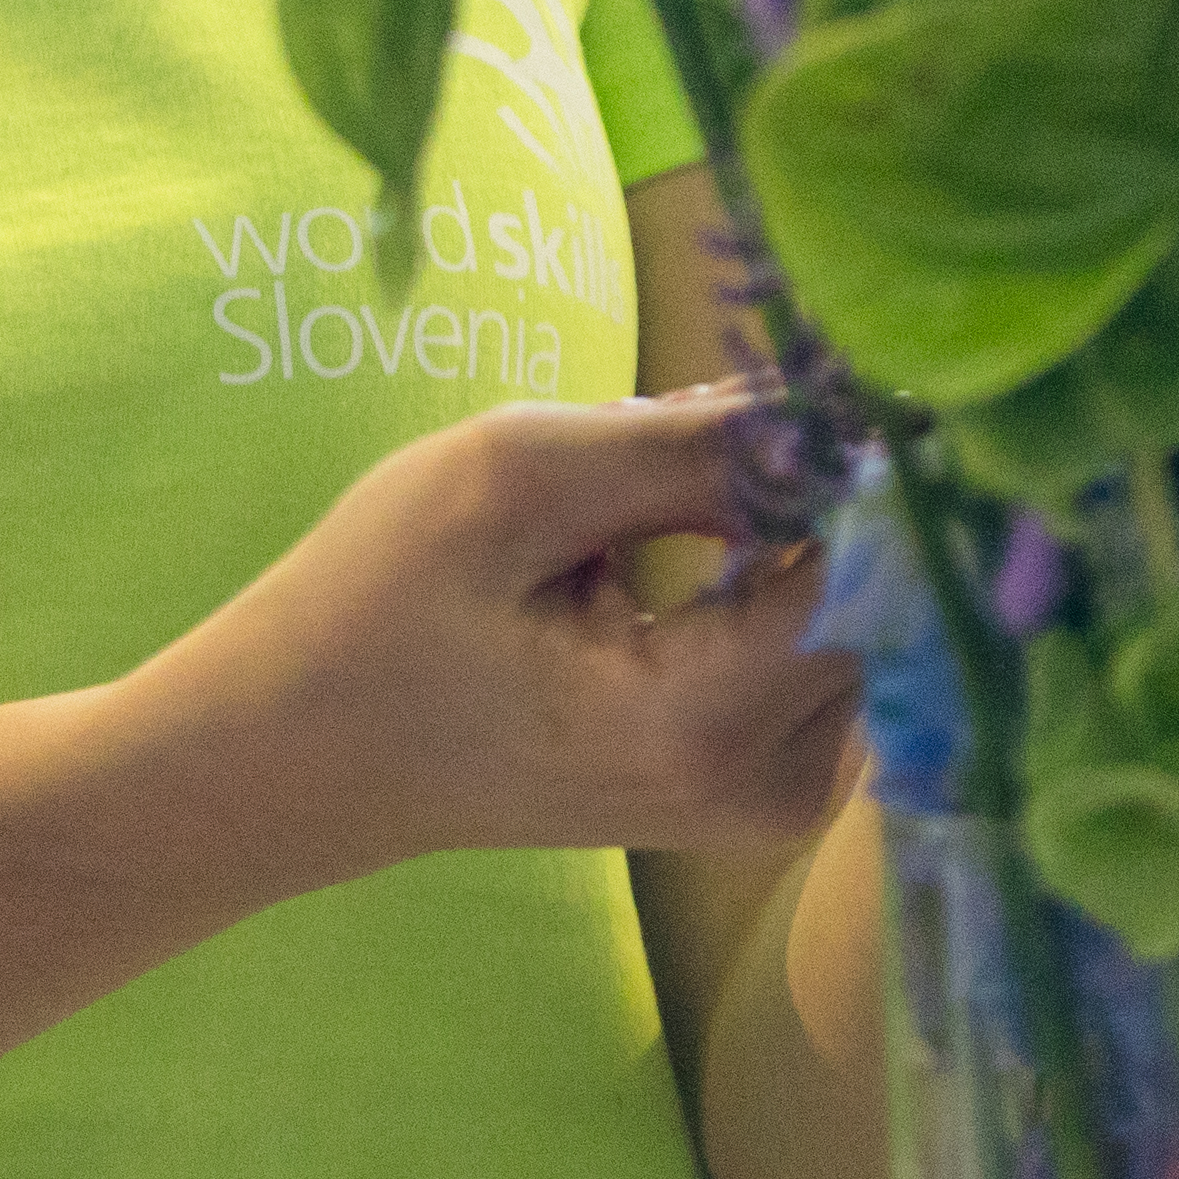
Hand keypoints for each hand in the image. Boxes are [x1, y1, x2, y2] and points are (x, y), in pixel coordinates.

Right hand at [122, 386, 853, 887]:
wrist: (301, 755)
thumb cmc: (376, 610)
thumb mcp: (510, 484)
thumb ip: (685, 444)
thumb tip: (836, 405)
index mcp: (701, 726)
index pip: (866, 559)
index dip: (845, 456)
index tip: (805, 374)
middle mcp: (768, 789)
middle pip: (877, 590)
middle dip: (806, 492)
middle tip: (681, 440)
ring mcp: (772, 805)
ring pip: (860, 616)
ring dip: (787, 535)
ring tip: (648, 513)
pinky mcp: (761, 792)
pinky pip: (826, 654)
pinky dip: (775, 584)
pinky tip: (677, 561)